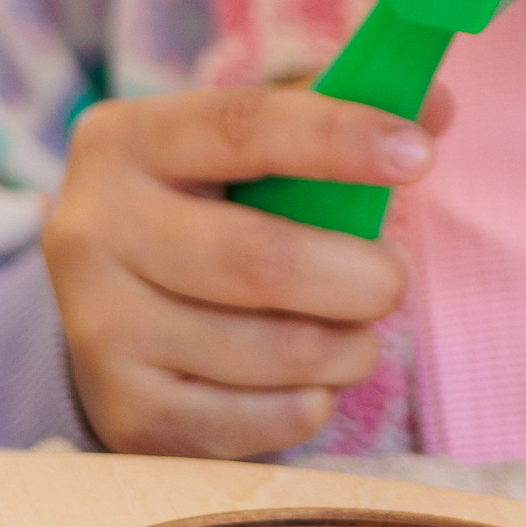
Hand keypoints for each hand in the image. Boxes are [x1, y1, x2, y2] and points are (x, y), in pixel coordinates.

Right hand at [43, 82, 449, 457]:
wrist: (106, 311)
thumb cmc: (204, 209)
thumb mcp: (244, 147)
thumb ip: (332, 111)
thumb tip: (434, 105)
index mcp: (124, 142)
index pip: (242, 127)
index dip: (338, 138)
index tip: (419, 155)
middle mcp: (91, 232)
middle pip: (261, 260)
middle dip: (360, 276)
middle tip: (395, 278)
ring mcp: (100, 331)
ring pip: (271, 350)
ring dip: (347, 346)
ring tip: (356, 333)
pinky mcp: (128, 414)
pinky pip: (258, 421)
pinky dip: (309, 404)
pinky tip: (308, 379)